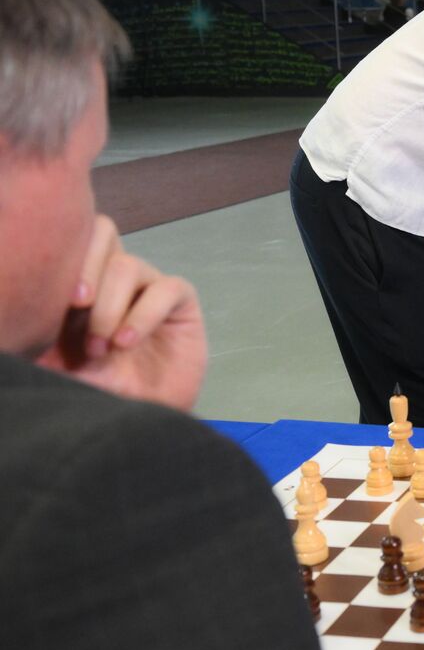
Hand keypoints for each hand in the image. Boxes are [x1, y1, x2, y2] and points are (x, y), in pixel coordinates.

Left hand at [35, 215, 206, 410]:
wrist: (139, 418)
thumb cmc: (95, 390)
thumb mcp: (53, 365)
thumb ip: (35, 337)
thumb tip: (12, 321)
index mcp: (80, 284)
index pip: (71, 238)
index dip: (63, 255)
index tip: (57, 301)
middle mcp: (113, 278)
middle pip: (102, 232)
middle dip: (87, 267)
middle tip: (77, 306)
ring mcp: (148, 287)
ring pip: (129, 265)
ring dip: (111, 306)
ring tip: (103, 346)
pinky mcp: (179, 302)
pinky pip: (167, 288)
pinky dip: (144, 313)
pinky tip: (128, 341)